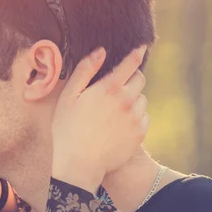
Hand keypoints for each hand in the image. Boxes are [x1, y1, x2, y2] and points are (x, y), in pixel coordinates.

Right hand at [52, 46, 148, 192]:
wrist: (78, 163)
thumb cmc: (67, 127)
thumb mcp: (69, 96)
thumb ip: (85, 70)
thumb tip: (101, 51)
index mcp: (109, 88)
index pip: (130, 64)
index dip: (136, 54)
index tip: (141, 48)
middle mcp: (126, 101)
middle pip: (140, 80)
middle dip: (131, 78)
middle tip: (116, 86)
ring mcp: (135, 118)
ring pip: (142, 99)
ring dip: (133, 98)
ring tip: (114, 109)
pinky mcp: (139, 134)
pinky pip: (144, 117)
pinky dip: (135, 116)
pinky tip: (119, 123)